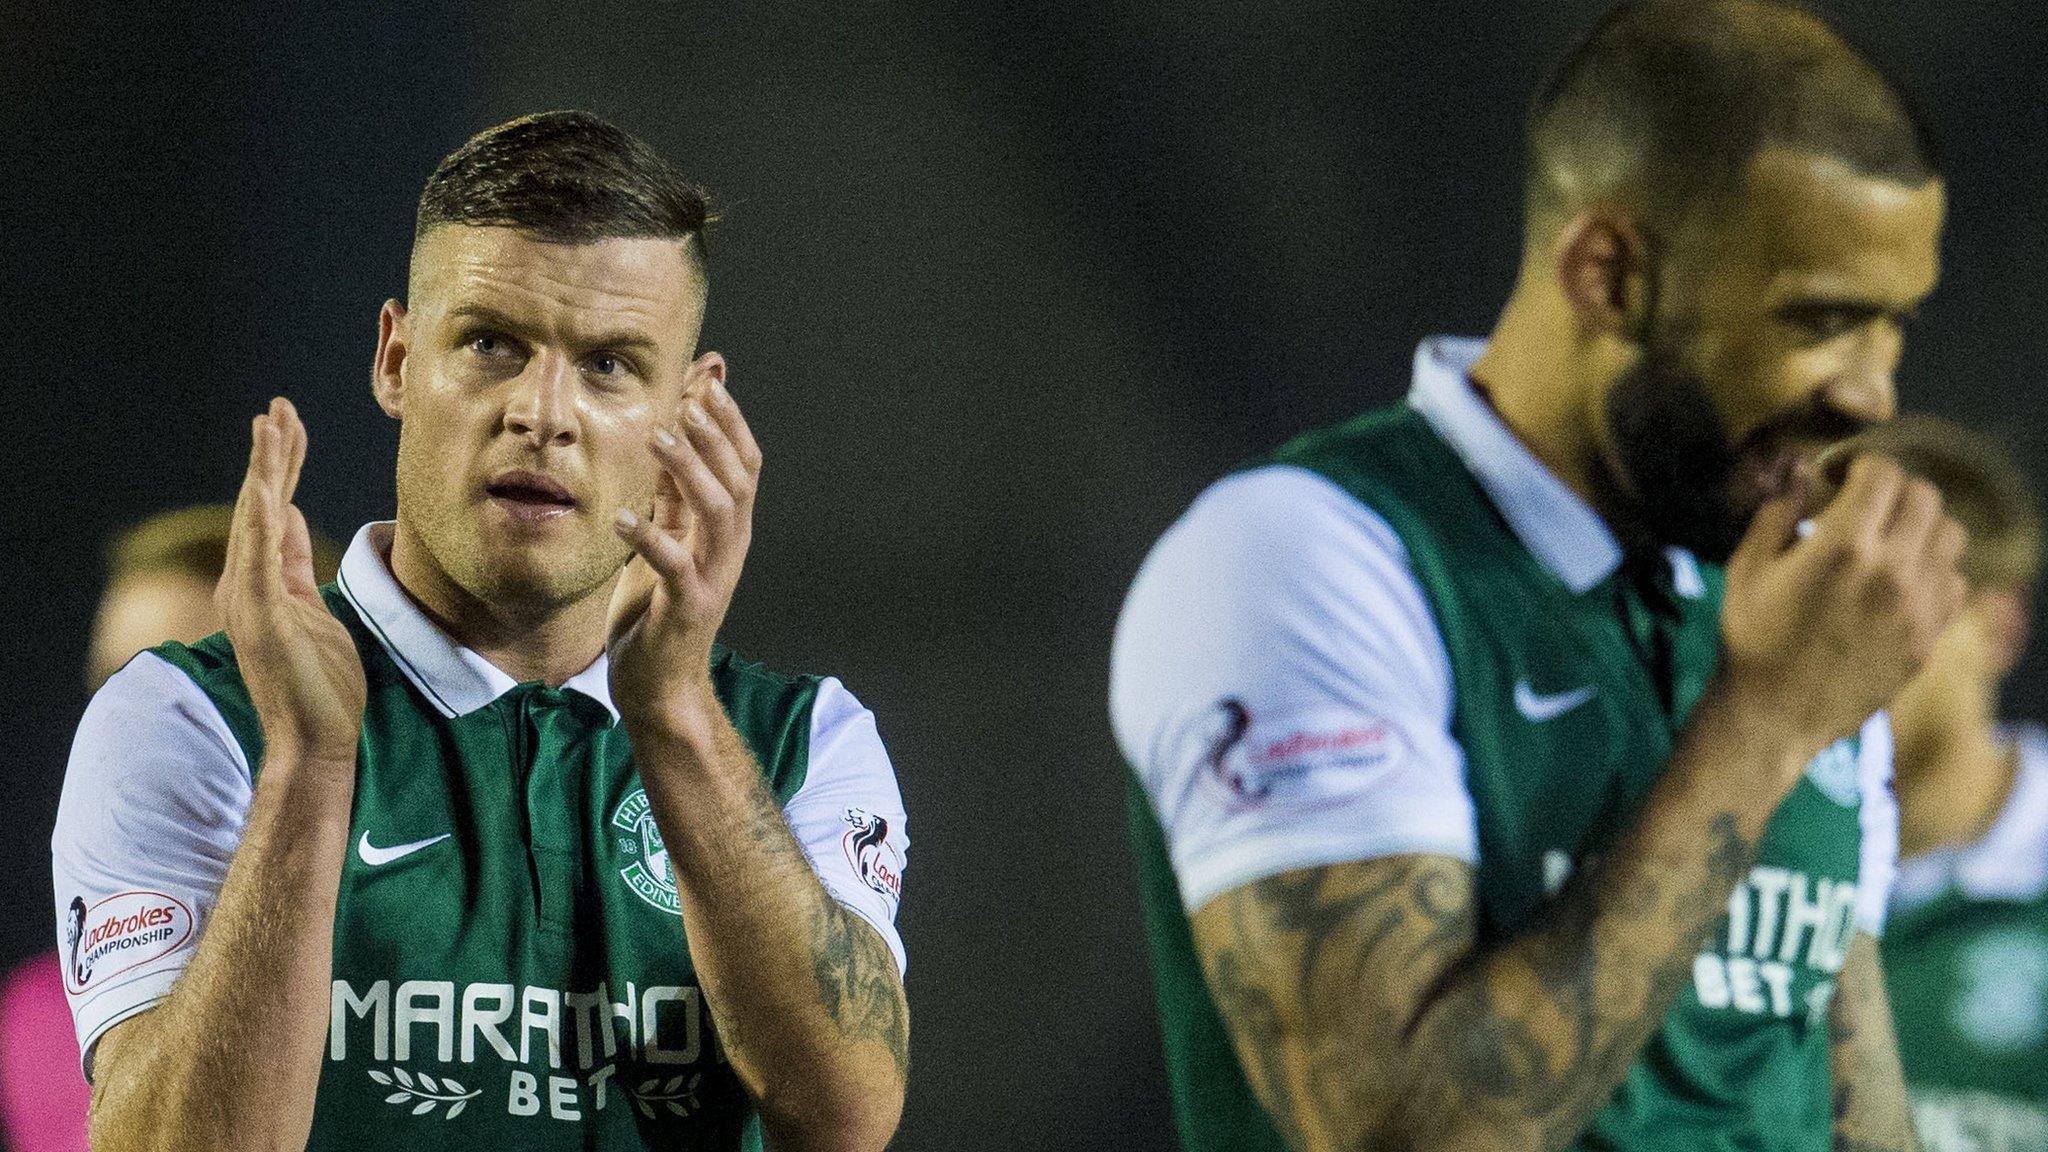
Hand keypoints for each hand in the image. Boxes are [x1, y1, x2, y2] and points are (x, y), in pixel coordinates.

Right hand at [218, 398, 365, 768]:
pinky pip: (260, 560)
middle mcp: (246, 586)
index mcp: (262, 582)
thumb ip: (296, 564)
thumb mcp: (313, 607)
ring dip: (263, 472)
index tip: (287, 425)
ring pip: (255, 521)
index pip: (271, 511)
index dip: (280, 467)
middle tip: (279, 408)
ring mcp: (250, 601)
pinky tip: (269, 488)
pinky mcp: (262, 619)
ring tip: (269, 425)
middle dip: (271, 455)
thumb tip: (292, 518)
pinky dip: (262, 522)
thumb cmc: (322, 684)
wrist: (315, 741)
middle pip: (259, 505)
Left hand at [607, 376, 760, 740]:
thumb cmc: (656, 610)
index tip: (708, 377)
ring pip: (719, 511)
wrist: (659, 686)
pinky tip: (621, 515)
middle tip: (689, 397)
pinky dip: (649, 537)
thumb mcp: (664, 539)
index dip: (730, 419)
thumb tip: (675, 432)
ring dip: (690, 469)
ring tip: (657, 437)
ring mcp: (714, 577)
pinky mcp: (689, 606)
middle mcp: (731, 548)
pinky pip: (674, 564)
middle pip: (739, 478)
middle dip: (716, 433)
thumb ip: (672, 493)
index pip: (745, 463)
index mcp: (728, 529)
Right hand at [1719, 453, 1966, 758]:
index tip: (1842, 478)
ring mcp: (1917, 607)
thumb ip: (1777, 511)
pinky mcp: (1928, 636)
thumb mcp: (1747, 567)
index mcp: (1843, 547)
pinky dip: (1932, 569)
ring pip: (1950, 535)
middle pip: (1924, 497)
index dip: (1861, 466)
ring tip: (1887, 541)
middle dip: (1893, 491)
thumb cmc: (1751, 637)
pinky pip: (1954, 580)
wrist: (1774, 714)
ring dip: (1920, 527)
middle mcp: (1891, 571)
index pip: (1883, 473)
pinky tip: (1898, 580)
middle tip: (1864, 507)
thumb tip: (1798, 470)